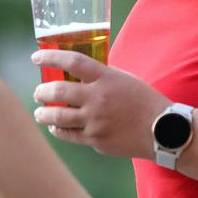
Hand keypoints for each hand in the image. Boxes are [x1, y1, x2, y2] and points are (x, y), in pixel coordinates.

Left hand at [31, 50, 168, 158]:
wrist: (161, 130)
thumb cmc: (143, 101)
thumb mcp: (124, 79)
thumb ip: (101, 76)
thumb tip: (78, 74)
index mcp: (105, 78)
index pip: (72, 62)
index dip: (50, 57)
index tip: (36, 57)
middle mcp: (98, 98)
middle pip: (58, 91)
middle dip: (41, 92)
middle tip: (38, 93)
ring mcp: (95, 121)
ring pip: (58, 117)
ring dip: (43, 114)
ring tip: (40, 113)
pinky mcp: (95, 140)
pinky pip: (68, 135)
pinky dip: (58, 130)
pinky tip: (55, 127)